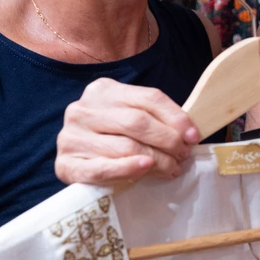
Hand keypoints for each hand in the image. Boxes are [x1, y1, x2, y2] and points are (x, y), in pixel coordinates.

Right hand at [55, 79, 201, 184]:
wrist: (74, 164)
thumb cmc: (112, 139)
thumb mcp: (130, 118)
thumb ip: (154, 118)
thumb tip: (189, 133)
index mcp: (103, 91)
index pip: (149, 98)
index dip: (176, 117)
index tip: (193, 136)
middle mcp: (83, 109)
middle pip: (138, 122)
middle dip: (168, 140)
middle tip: (183, 155)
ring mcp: (71, 137)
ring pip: (126, 146)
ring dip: (157, 160)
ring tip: (172, 168)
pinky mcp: (66, 164)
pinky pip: (102, 168)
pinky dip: (128, 168)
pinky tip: (146, 167)